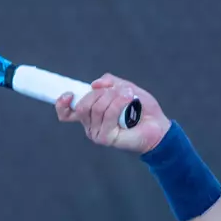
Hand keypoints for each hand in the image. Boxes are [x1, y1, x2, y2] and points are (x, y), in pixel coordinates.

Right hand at [54, 73, 170, 152]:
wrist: (158, 125)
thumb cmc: (142, 108)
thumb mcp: (125, 88)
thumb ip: (110, 82)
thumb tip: (95, 84)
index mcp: (90, 113)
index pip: (66, 112)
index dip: (62, 103)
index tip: (68, 94)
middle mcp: (90, 124)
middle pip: (83, 104)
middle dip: (101, 93)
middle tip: (120, 91)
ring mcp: (96, 132)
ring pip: (96, 107)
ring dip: (114, 96)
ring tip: (129, 95)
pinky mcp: (105, 137)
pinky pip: (107, 114)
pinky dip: (118, 103)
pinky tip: (129, 100)